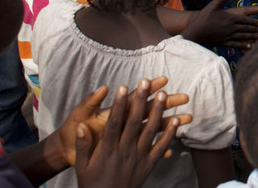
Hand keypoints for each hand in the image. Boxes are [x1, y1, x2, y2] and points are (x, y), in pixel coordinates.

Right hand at [74, 80, 189, 187]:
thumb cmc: (92, 183)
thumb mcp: (82, 166)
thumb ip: (82, 146)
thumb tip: (81, 127)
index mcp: (108, 149)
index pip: (114, 122)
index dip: (118, 104)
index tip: (121, 87)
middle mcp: (125, 150)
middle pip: (134, 121)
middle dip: (140, 100)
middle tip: (145, 80)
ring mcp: (139, 157)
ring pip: (150, 131)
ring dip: (158, 111)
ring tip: (165, 94)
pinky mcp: (149, 164)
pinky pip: (161, 147)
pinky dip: (169, 134)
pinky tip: (176, 119)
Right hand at [181, 0, 257, 50]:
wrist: (197, 32)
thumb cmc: (205, 17)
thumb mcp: (214, 5)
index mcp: (230, 18)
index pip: (245, 20)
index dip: (253, 21)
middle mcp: (231, 27)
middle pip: (246, 28)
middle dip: (255, 30)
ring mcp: (228, 36)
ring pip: (243, 36)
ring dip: (252, 37)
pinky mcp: (224, 42)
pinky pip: (236, 44)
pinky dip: (243, 45)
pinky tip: (248, 46)